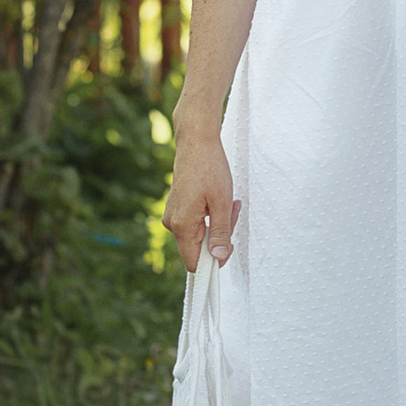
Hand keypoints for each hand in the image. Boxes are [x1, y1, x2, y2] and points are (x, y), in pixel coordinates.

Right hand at [163, 127, 238, 272]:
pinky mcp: (177, 207)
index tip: (229, 245)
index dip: (214, 261)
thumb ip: (220, 233)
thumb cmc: (209, 168)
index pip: (195, 263)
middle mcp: (172, 223)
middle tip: (232, 212)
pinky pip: (195, 222)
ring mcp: (173, 215)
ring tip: (227, 201)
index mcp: (182, 225)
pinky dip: (210, 214)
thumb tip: (219, 257)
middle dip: (220, 235)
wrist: (196, 141)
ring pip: (200, 233)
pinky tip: (218, 198)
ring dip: (217, 223)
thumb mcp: (221, 203)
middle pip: (199, 247)